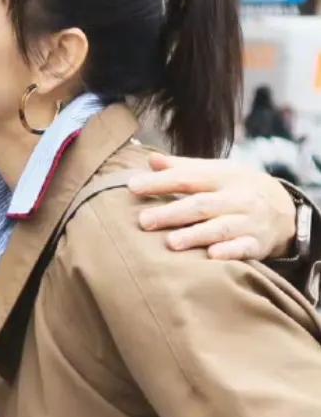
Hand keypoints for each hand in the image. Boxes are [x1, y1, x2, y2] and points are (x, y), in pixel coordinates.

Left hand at [127, 149, 296, 260]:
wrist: (284, 209)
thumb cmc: (237, 189)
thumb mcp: (216, 172)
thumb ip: (183, 168)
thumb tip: (150, 160)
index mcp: (222, 177)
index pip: (188, 179)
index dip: (160, 182)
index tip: (133, 186)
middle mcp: (236, 198)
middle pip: (201, 205)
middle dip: (172, 213)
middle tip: (144, 221)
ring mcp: (248, 222)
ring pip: (221, 228)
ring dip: (196, 235)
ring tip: (171, 243)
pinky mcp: (257, 244)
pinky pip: (244, 248)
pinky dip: (229, 252)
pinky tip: (212, 257)